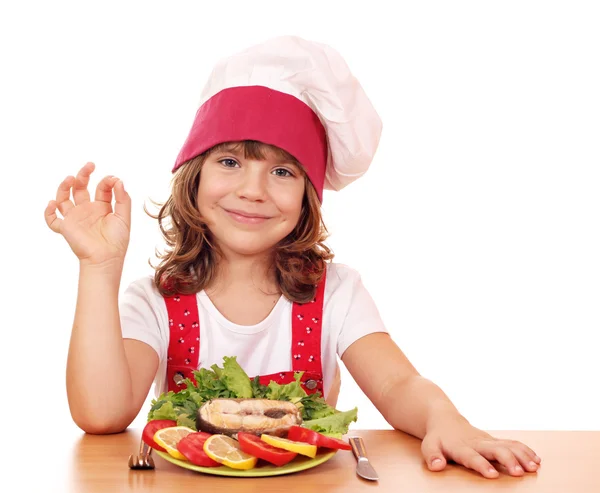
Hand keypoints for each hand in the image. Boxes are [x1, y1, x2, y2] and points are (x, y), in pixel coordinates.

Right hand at [44, 162, 130, 265]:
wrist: (106, 259)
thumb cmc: (117, 241)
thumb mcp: (124, 217)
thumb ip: (122, 199)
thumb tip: (119, 181)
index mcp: (102, 207)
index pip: (102, 188)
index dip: (107, 181)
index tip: (113, 179)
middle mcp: (87, 210)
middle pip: (80, 188)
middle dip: (83, 175)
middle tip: (89, 166)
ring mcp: (75, 218)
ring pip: (64, 198)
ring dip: (64, 187)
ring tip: (70, 179)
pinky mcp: (66, 228)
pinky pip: (52, 220)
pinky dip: (48, 212)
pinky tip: (53, 203)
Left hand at [421, 415, 540, 478]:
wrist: (445, 419)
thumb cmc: (437, 438)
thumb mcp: (429, 446)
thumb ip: (432, 456)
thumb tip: (436, 466)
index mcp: (461, 447)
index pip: (472, 457)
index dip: (482, 465)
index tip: (493, 475)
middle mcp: (477, 443)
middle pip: (495, 450)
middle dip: (508, 460)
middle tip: (520, 473)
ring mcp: (488, 440)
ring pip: (508, 445)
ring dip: (522, 455)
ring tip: (534, 467)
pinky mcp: (495, 440)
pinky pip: (512, 443)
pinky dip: (525, 450)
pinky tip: (537, 460)